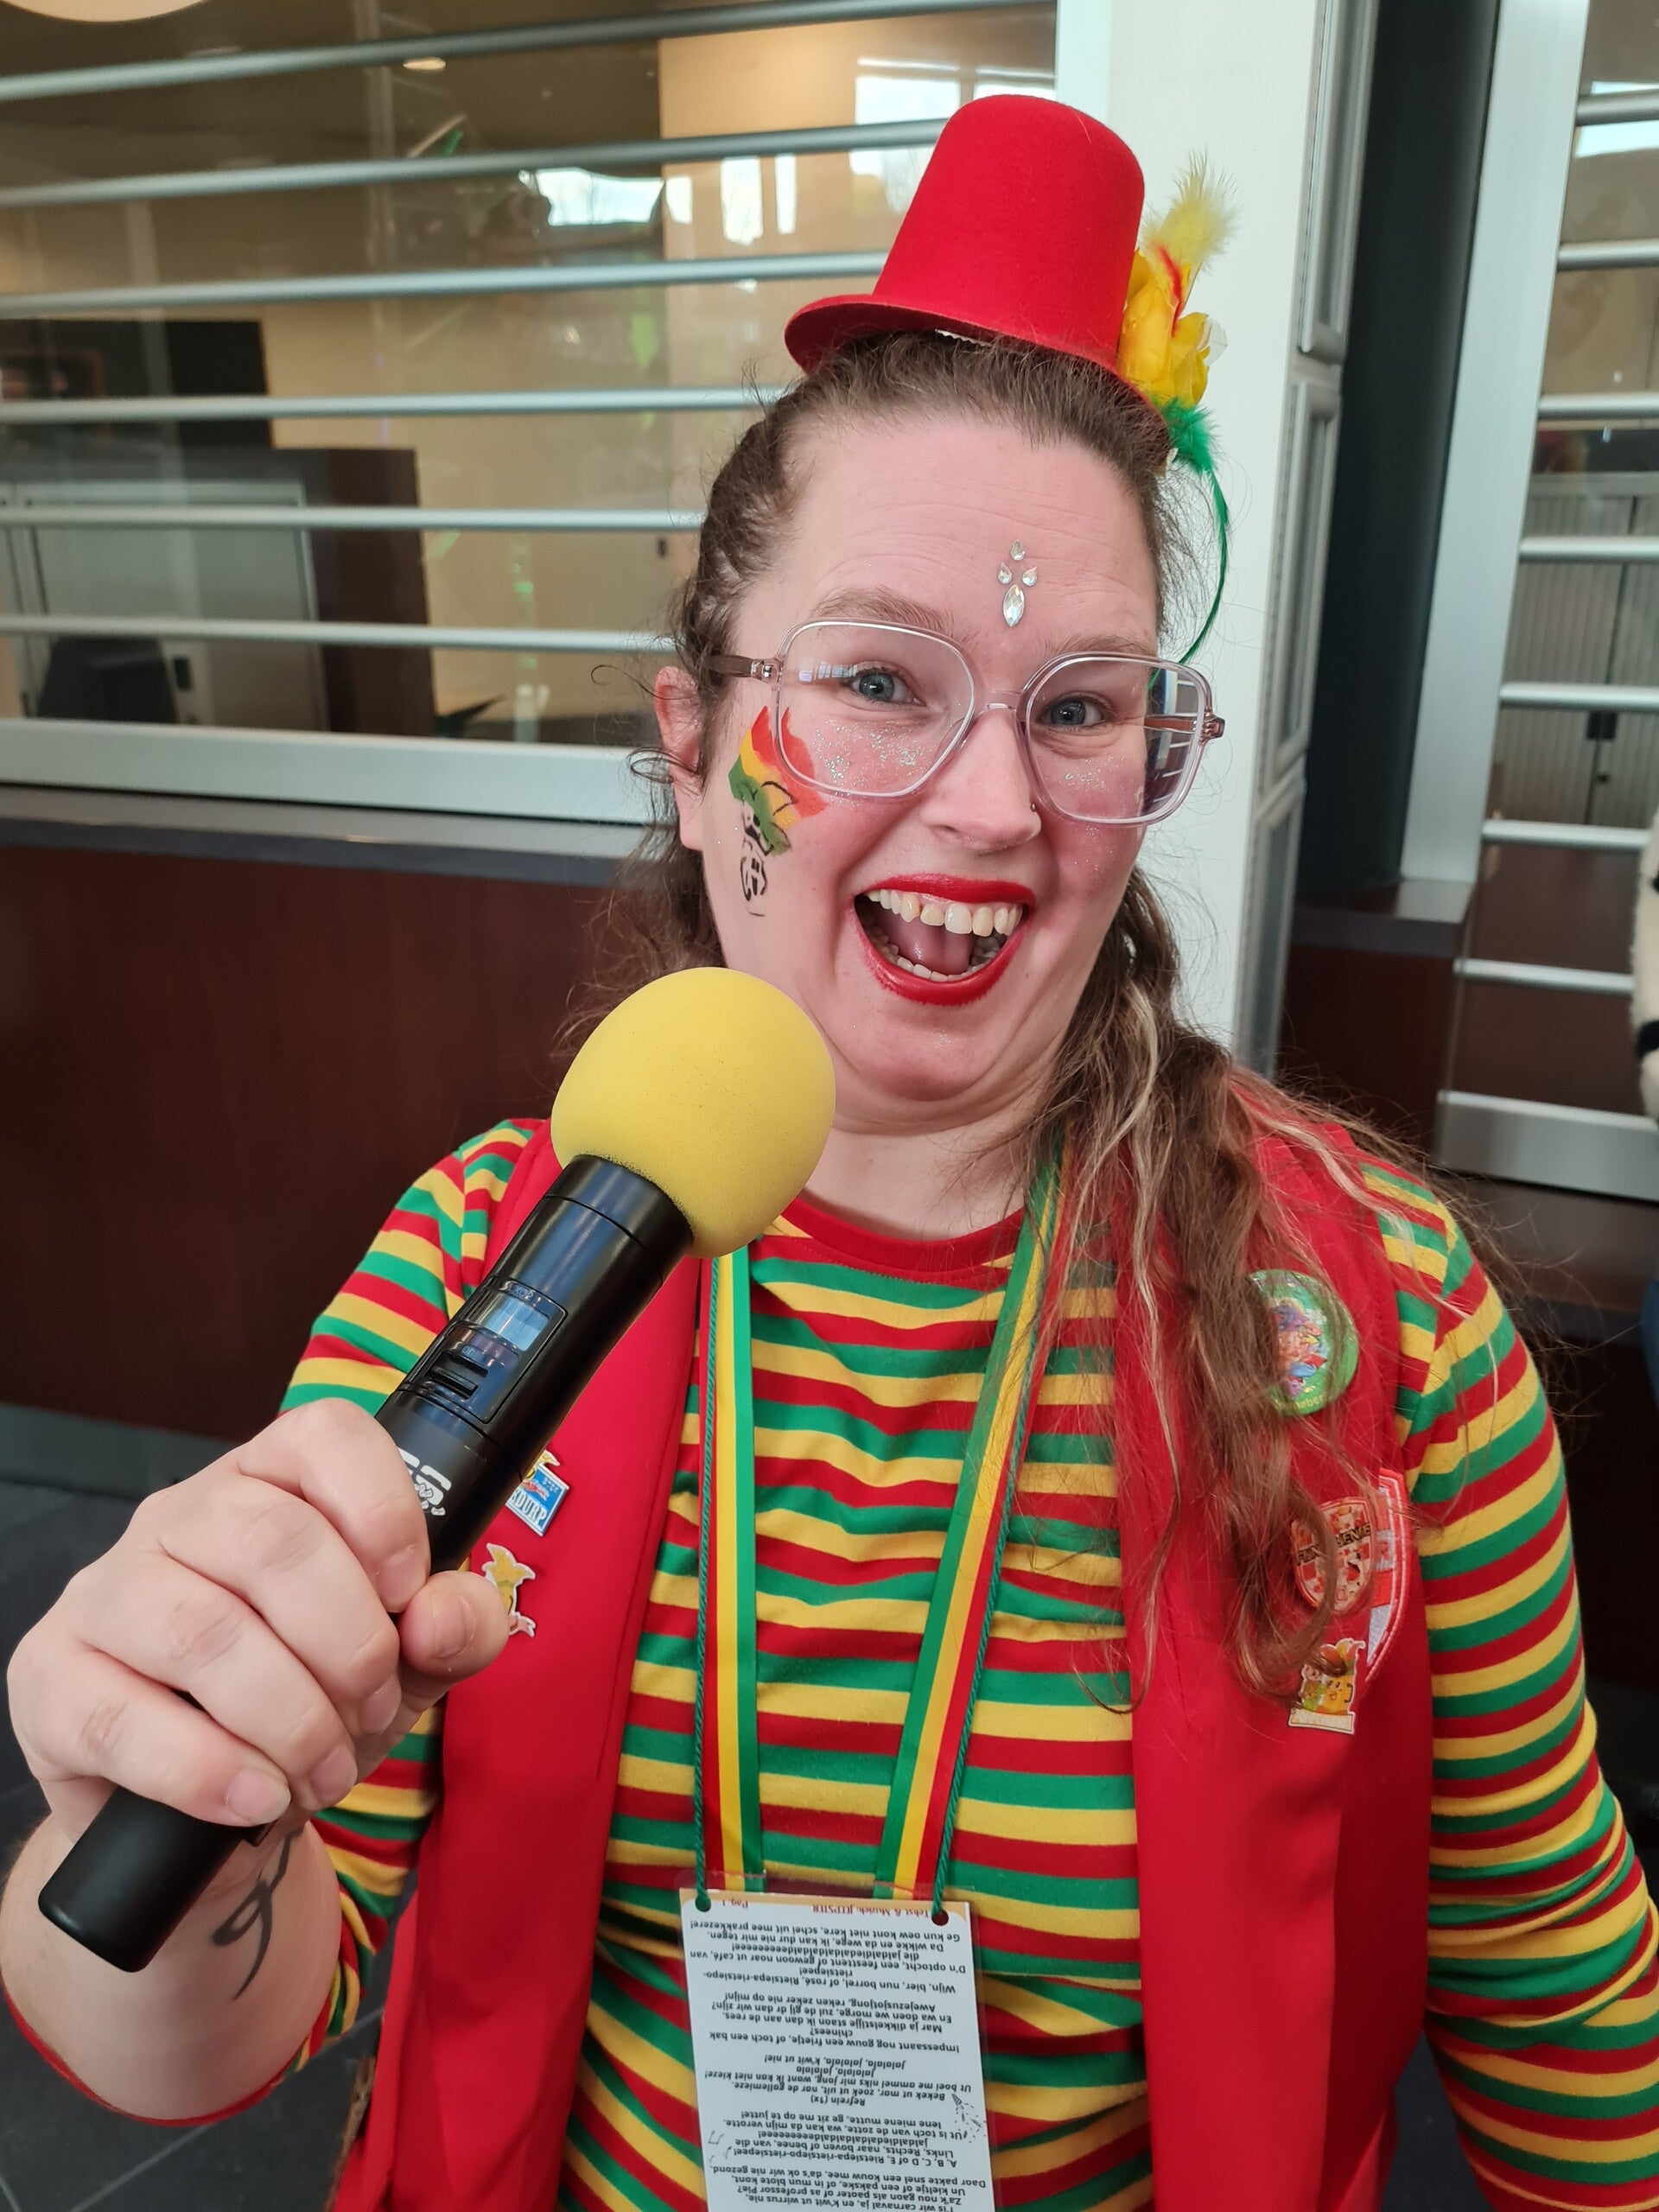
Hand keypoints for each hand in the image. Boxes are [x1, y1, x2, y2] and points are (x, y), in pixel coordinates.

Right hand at [7, 1399, 509, 1847]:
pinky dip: (210, 1770)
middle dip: (347, 1642)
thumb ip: (453, 1628)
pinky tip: (256, 1797)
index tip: (411, 1596)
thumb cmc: (308, 1709)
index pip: (324, 1434)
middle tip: (372, 1708)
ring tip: (323, 1768)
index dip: (382, 1510)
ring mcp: (103, 1594)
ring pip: (202, 1630)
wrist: (210, 1824)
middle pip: (270, 1539)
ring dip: (288, 1716)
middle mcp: (177, 1518)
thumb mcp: (406, 1667)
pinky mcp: (50, 1680)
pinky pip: (124, 1717)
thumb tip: (441, 1615)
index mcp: (269, 1483)